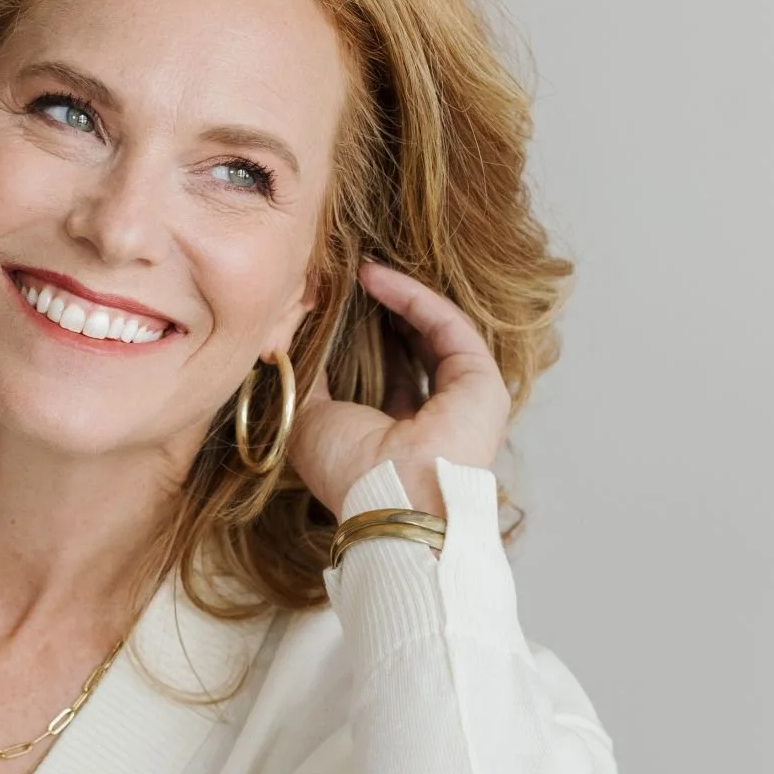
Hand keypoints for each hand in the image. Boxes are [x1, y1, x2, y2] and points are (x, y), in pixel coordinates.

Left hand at [286, 257, 512, 520]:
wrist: (392, 501)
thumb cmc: (349, 474)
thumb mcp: (309, 419)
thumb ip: (306, 377)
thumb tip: (291, 336)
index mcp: (406, 436)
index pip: (393, 376)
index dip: (367, 339)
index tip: (335, 307)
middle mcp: (442, 417)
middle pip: (418, 349)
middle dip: (385, 312)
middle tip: (350, 281)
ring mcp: (467, 399)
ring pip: (435, 332)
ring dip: (398, 297)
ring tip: (360, 272)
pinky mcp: (482, 379)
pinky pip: (446, 324)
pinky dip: (411, 297)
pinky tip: (374, 278)